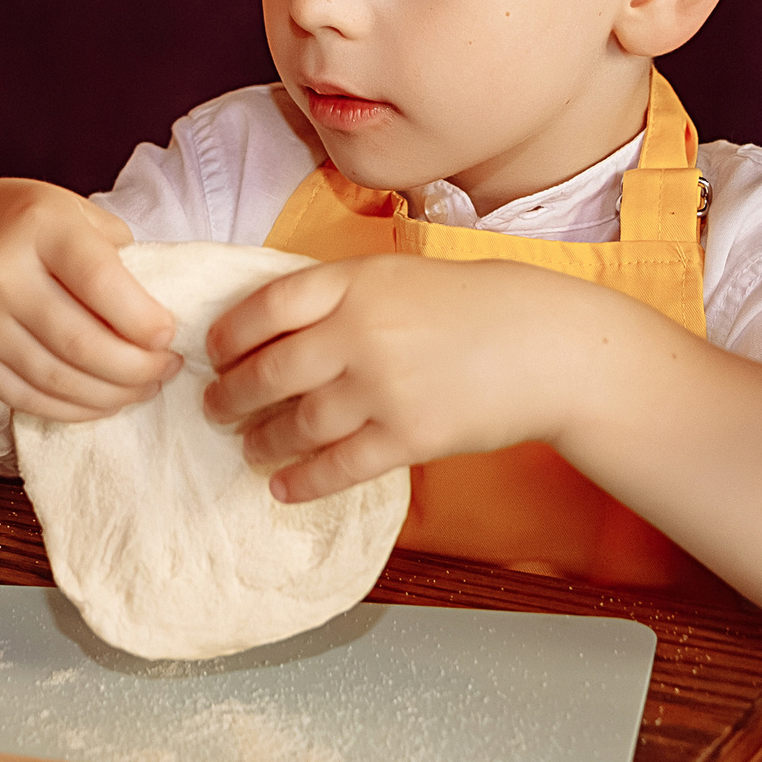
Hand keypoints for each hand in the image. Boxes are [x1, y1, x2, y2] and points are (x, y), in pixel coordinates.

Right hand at [0, 178, 179, 423]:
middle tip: (167, 369)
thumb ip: (113, 248)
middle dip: (138, 368)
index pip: (99, 281)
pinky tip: (103, 401)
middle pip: (82, 343)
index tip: (170, 336)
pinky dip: (75, 408)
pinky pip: (30, 397)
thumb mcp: (67, 209)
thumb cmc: (20, 226)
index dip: (143, 320)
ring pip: (58, 378)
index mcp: (37, 224)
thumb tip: (159, 307)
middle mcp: (0, 271)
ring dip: (113, 394)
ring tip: (144, 387)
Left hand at [205, 255, 638, 500]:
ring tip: (249, 446)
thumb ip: (337, 294)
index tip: (213, 352)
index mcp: (354, 283)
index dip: (228, 335)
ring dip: (261, 440)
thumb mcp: (397, 275)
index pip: (265, 307)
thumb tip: (269, 324)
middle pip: (268, 372)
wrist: (548, 346)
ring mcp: (383, 389)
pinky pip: (337, 467)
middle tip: (215, 408)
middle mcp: (360, 334)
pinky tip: (282, 486)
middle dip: (230, 396)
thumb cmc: (471, 306)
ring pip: (296, 424)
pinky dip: (301, 481)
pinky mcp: (409, 438)